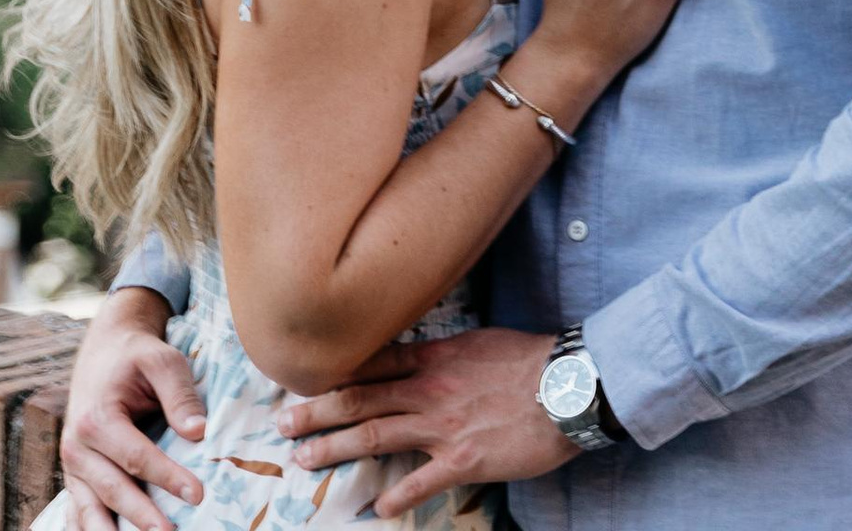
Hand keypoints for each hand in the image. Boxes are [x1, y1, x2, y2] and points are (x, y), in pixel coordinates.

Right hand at [59, 291, 204, 530]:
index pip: (136, 457)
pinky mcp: (75, 478)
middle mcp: (77, 447)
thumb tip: (199, 431)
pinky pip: (78, 512)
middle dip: (142, 517)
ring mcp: (72, 467)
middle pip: (113, 490)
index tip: (197, 494)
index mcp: (97, 418)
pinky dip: (87, 529)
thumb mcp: (162, 360)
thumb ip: (179, 394)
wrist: (104, 351)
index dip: (167, 477)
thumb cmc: (137, 357)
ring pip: (90, 510)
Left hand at [278, 332, 573, 519]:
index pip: (372, 363)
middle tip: (282, 423)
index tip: (303, 380)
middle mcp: (429, 389)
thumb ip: (444, 355)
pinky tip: (376, 508)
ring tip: (304, 460)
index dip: (334, 374)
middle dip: (317, 412)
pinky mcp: (463, 459)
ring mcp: (443, 426)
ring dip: (336, 448)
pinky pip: (421, 481)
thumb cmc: (529, 360)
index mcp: (434, 357)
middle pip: (361, 399)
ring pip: (377, 435)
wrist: (569, 385)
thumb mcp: (479, 342)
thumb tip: (419, 361)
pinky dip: (397, 495)